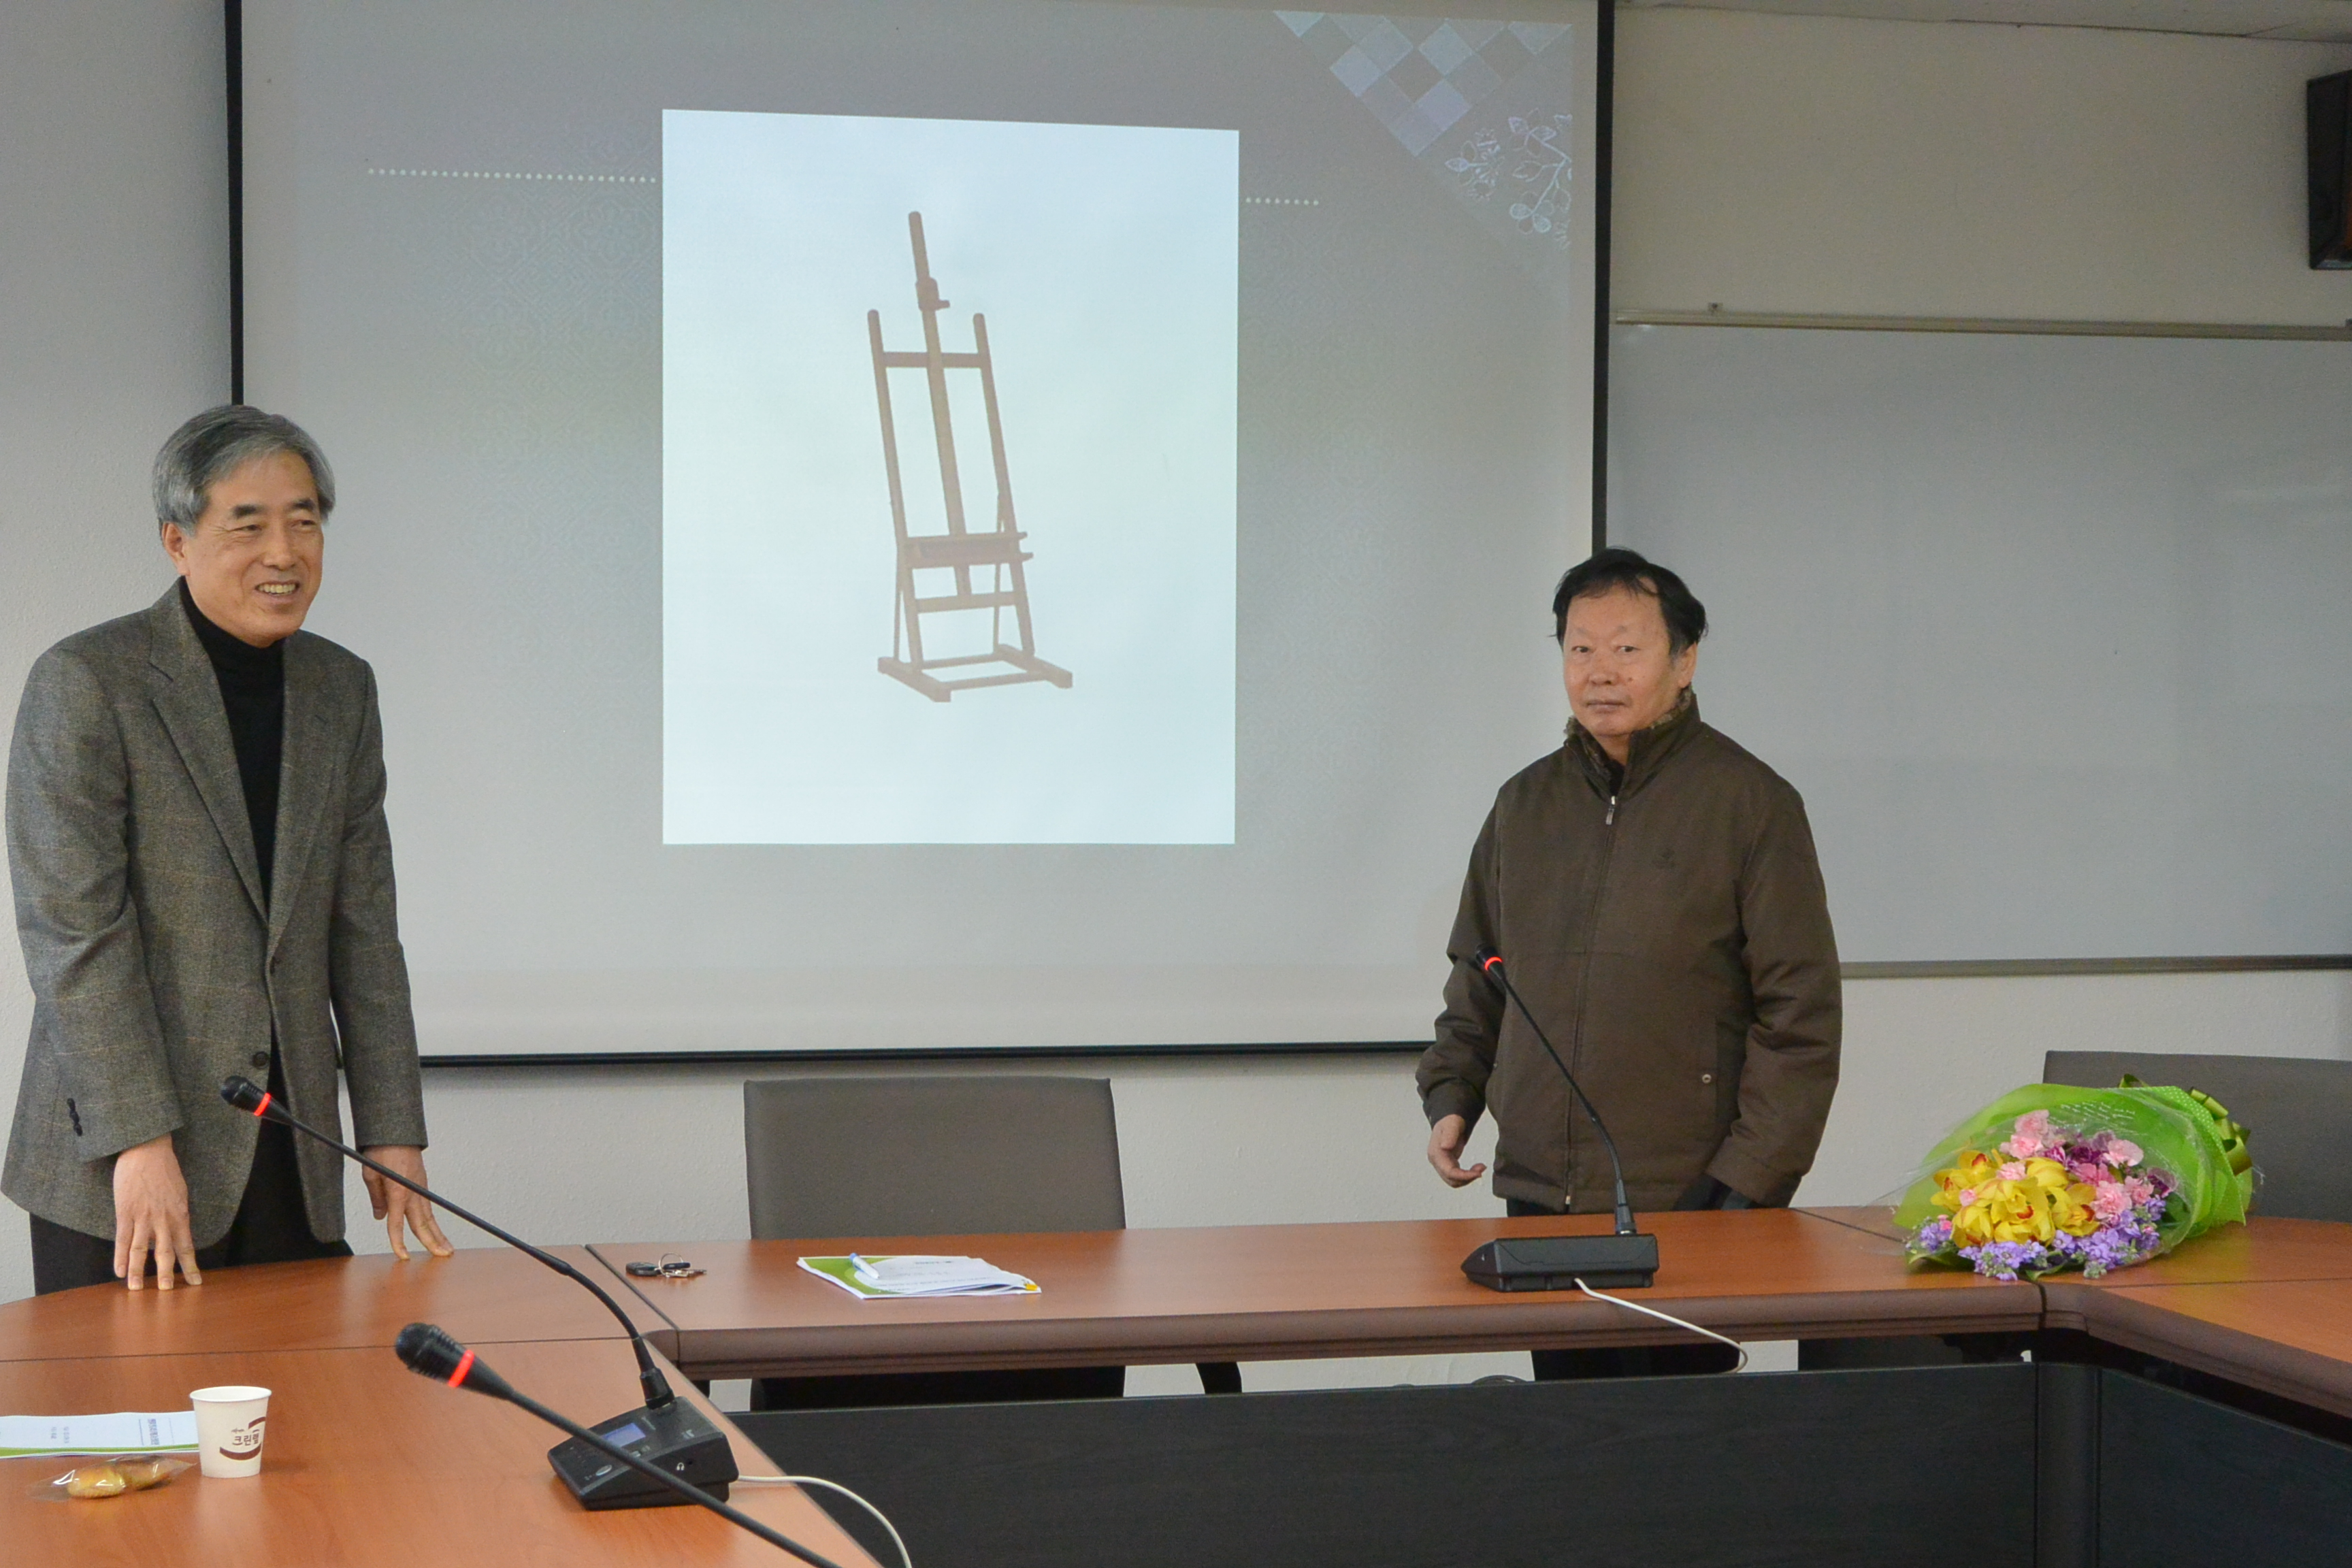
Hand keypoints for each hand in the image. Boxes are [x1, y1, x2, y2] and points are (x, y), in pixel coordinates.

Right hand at [113, 1134, 200, 1289]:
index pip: (187, 1246)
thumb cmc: (164, 1169)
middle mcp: (164, 1219)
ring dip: (138, 1272)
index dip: (191, 1265)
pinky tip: (118, 1271)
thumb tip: (176, 1231)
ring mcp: (143, 1217)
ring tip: (137, 1290)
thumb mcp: (179, 1192)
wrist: (146, 1150)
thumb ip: (177, 1213)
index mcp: (180, 1214)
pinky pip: (123, 1239)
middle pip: (166, 1252)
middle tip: (167, 1293)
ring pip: (141, 1250)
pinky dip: (120, 1257)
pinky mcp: (125, 1213)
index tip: (196, 1282)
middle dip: (167, 1274)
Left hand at [360, 1146, 454, 1260]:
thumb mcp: (370, 1175)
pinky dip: (432, 1220)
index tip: (402, 1256)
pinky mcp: (422, 1184)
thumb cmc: (380, 1151)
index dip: (398, 1242)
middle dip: (433, 1241)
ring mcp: (420, 1188)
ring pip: (429, 1216)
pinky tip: (435, 1229)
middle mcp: (413, 1192)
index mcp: (398, 1192)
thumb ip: (377, 1198)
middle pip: (423, 1223)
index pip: (397, 1224)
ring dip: (438, 1233)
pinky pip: (428, 1206)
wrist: (395, 1132)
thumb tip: (381, 1217)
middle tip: (443, 1256)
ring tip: (447, 1248)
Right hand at [1426, 1114, 1487, 1188]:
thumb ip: (1450, 1134)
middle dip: (1467, 1178)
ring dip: (1468, 1178)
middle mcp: (1436, 1161)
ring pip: (1454, 1181)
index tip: (1478, 1173)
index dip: (1463, 1176)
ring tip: (1480, 1167)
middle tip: (1482, 1168)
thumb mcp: (1452, 1124)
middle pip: (1451, 1180)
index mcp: (1436, 1153)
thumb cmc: (1451, 1120)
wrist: (1450, 1119)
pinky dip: (1467, 1175)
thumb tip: (1445, 1147)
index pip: (1449, 1172)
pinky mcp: (1447, 1164)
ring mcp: (1441, 1164)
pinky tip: (1476, 1167)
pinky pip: (1457, 1177)